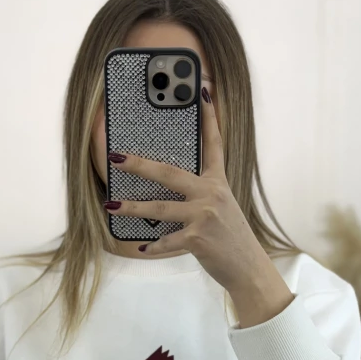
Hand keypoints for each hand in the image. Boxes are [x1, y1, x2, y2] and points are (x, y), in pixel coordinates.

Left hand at [105, 87, 293, 324]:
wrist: (249, 268)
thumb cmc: (231, 238)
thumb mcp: (222, 207)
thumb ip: (201, 194)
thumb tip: (168, 187)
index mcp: (218, 182)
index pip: (214, 143)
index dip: (209, 116)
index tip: (202, 92)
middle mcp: (212, 194)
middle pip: (169, 172)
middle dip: (139, 164)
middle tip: (115, 157)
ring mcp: (204, 215)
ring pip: (159, 207)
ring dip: (132, 207)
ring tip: (111, 205)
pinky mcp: (198, 238)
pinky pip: (167, 240)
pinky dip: (153, 246)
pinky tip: (142, 247)